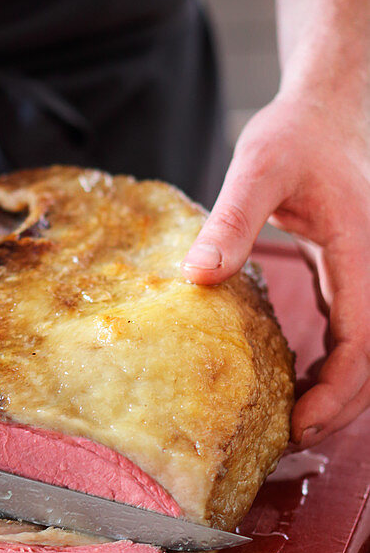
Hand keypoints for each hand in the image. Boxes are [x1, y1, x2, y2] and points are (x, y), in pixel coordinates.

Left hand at [181, 92, 369, 446]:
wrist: (326, 109)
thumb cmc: (296, 131)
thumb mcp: (259, 165)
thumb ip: (232, 217)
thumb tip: (199, 275)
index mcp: (364, 251)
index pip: (364, 341)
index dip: (337, 392)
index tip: (301, 426)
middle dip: (338, 408)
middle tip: (289, 442)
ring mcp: (369, 275)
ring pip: (367, 353)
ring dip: (337, 393)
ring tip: (291, 426)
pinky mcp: (353, 276)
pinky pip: (353, 334)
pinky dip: (331, 367)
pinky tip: (298, 383)